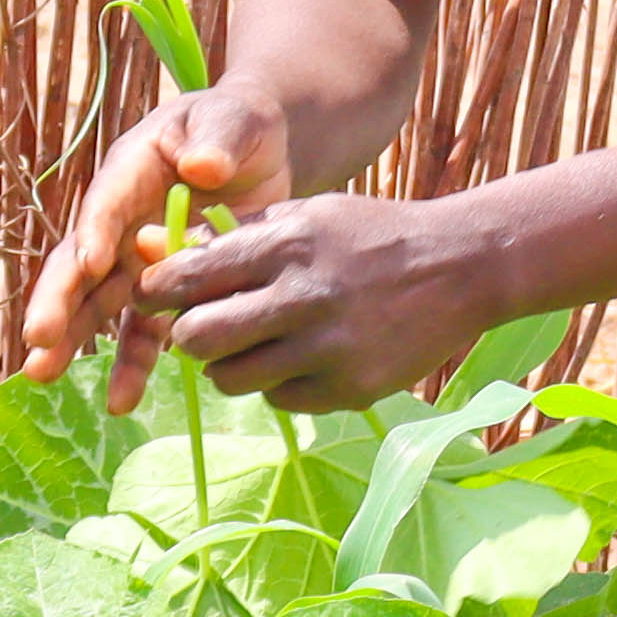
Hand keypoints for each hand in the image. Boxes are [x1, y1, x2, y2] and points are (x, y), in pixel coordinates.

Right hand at [22, 85, 287, 387]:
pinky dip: (133, 364)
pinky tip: (121, 401)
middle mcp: (120, 221)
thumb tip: (204, 166)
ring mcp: (136, 259)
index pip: (106, 203)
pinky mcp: (165, 290)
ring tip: (44, 374)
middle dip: (58, 300)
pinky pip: (144, 330)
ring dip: (73, 340)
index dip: (95, 231)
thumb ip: (219, 139)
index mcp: (130, 172)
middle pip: (81, 262)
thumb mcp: (235, 121)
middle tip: (38, 337)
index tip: (90, 263)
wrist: (257, 156)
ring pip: (98, 304)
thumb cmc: (238, 127)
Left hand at [129, 193, 513, 414]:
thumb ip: (237, 237)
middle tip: (206, 327)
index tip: (155, 295)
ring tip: (257, 344)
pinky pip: (280, 400)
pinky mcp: (350, 389)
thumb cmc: (371, 235)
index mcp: (286, 244)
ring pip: (231, 379)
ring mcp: (329, 350)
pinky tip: (305, 357)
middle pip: (196, 339)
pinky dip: (279, 383)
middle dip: (189, 335)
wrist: (461, 267)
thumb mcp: (307, 216)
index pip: (188, 277)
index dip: (157, 290)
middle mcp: (304, 298)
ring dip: (230, 365)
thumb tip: (158, 255)